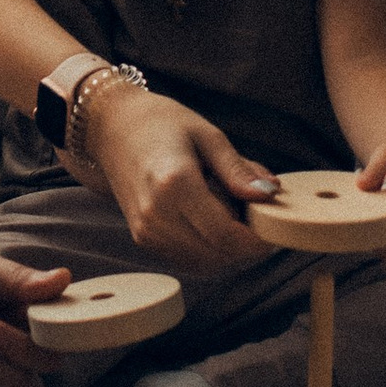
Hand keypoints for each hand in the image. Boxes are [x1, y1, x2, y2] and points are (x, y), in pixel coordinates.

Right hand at [87, 90, 277, 274]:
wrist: (111, 127)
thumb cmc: (161, 123)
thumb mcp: (207, 135)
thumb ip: (237, 169)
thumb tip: (269, 194)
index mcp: (174, 184)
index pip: (225, 235)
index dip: (256, 240)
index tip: (274, 227)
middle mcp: (156, 214)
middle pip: (217, 254)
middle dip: (247, 246)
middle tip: (261, 221)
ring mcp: (146, 231)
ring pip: (205, 263)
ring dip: (230, 251)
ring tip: (238, 218)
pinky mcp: (143, 239)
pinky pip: (188, 259)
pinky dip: (210, 251)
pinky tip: (216, 224)